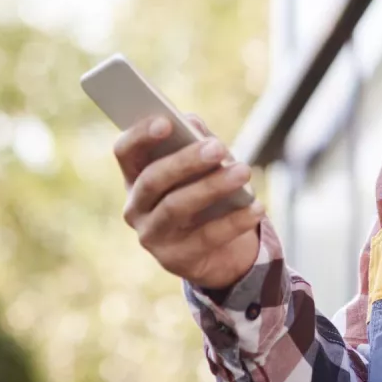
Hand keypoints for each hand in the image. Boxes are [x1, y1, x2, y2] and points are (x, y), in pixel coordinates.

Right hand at [115, 114, 263, 290]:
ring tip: (244, 172)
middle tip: (218, 147)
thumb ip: (194, 140)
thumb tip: (191, 122)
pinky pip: (206, 237)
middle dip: (186, 161)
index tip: (166, 122)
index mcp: (135, 176)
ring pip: (176, 207)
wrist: (217, 250)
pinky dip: (235, 221)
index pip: (125, 151)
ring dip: (212, 186)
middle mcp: (135, 207)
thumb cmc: (204, 192)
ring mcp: (152, 236)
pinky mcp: (175, 260)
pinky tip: (256, 207)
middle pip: (152, 179)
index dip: (141, 135)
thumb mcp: (200, 165)